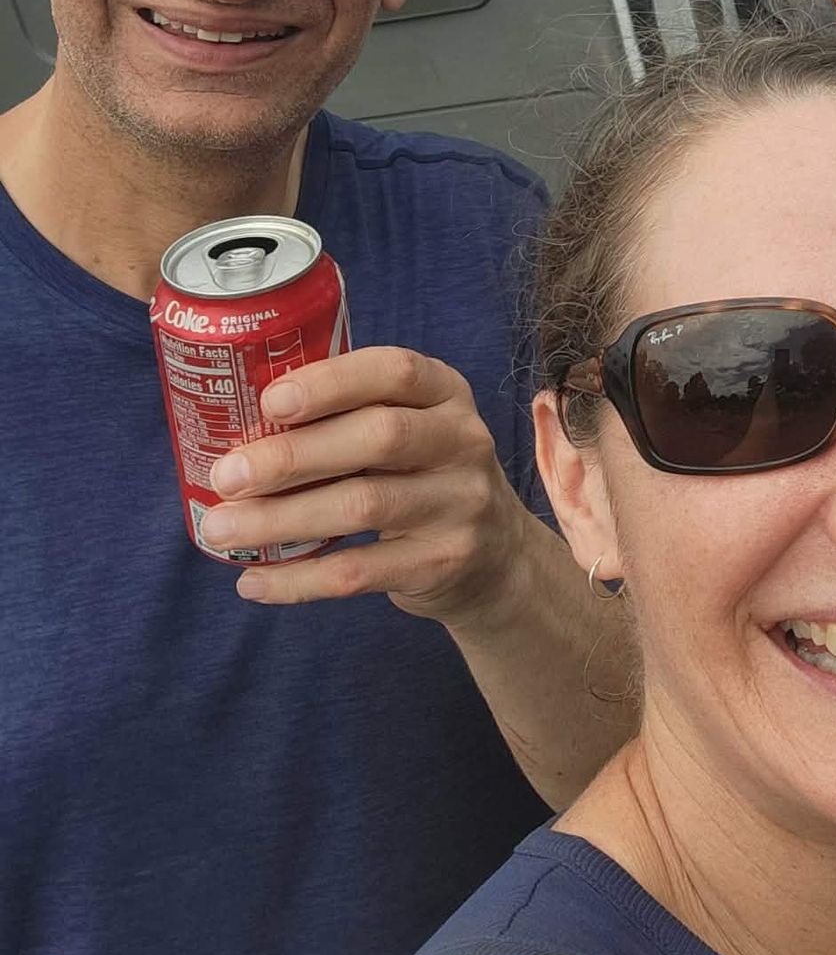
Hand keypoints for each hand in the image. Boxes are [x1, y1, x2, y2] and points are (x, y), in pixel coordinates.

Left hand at [199, 348, 525, 624]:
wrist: (496, 558)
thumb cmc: (421, 477)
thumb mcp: (410, 429)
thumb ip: (348, 418)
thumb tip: (234, 427)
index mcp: (446, 394)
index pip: (396, 372)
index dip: (331, 382)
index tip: (270, 402)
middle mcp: (463, 442)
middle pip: (378, 437)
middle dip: (292, 455)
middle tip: (227, 475)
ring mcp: (460, 504)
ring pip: (363, 506)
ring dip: (281, 519)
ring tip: (220, 530)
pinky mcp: (444, 562)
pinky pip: (360, 571)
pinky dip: (298, 579)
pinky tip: (252, 581)